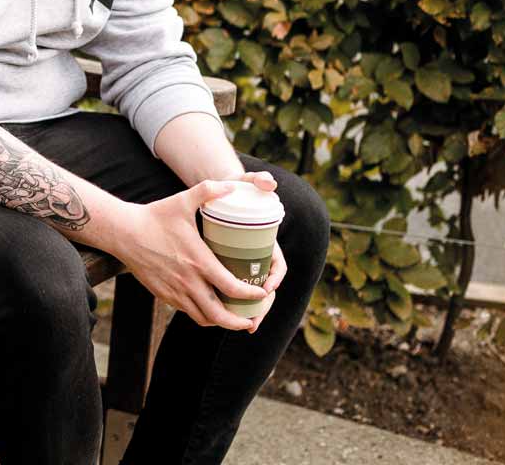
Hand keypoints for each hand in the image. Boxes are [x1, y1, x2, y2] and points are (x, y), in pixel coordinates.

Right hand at [111, 180, 268, 331]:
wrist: (124, 233)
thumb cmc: (154, 217)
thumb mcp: (182, 201)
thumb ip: (208, 190)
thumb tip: (230, 185)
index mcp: (198, 262)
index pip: (232, 288)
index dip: (251, 295)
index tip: (262, 293)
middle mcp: (188, 282)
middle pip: (220, 315)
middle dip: (240, 321)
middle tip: (252, 318)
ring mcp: (174, 291)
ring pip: (204, 318)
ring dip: (221, 322)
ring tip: (234, 318)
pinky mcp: (163, 294)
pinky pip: (188, 312)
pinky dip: (203, 315)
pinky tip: (210, 308)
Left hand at [234, 169, 286, 330]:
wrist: (225, 193)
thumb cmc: (239, 189)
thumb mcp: (247, 183)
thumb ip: (258, 179)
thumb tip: (269, 183)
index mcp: (268, 242)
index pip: (278, 266)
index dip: (275, 278)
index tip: (267, 288)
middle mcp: (260, 257)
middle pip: (267, 287)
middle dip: (263, 305)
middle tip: (254, 320)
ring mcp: (248, 265)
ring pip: (253, 294)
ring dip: (252, 311)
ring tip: (244, 325)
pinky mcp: (235, 269)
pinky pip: (239, 293)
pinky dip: (237, 307)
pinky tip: (228, 319)